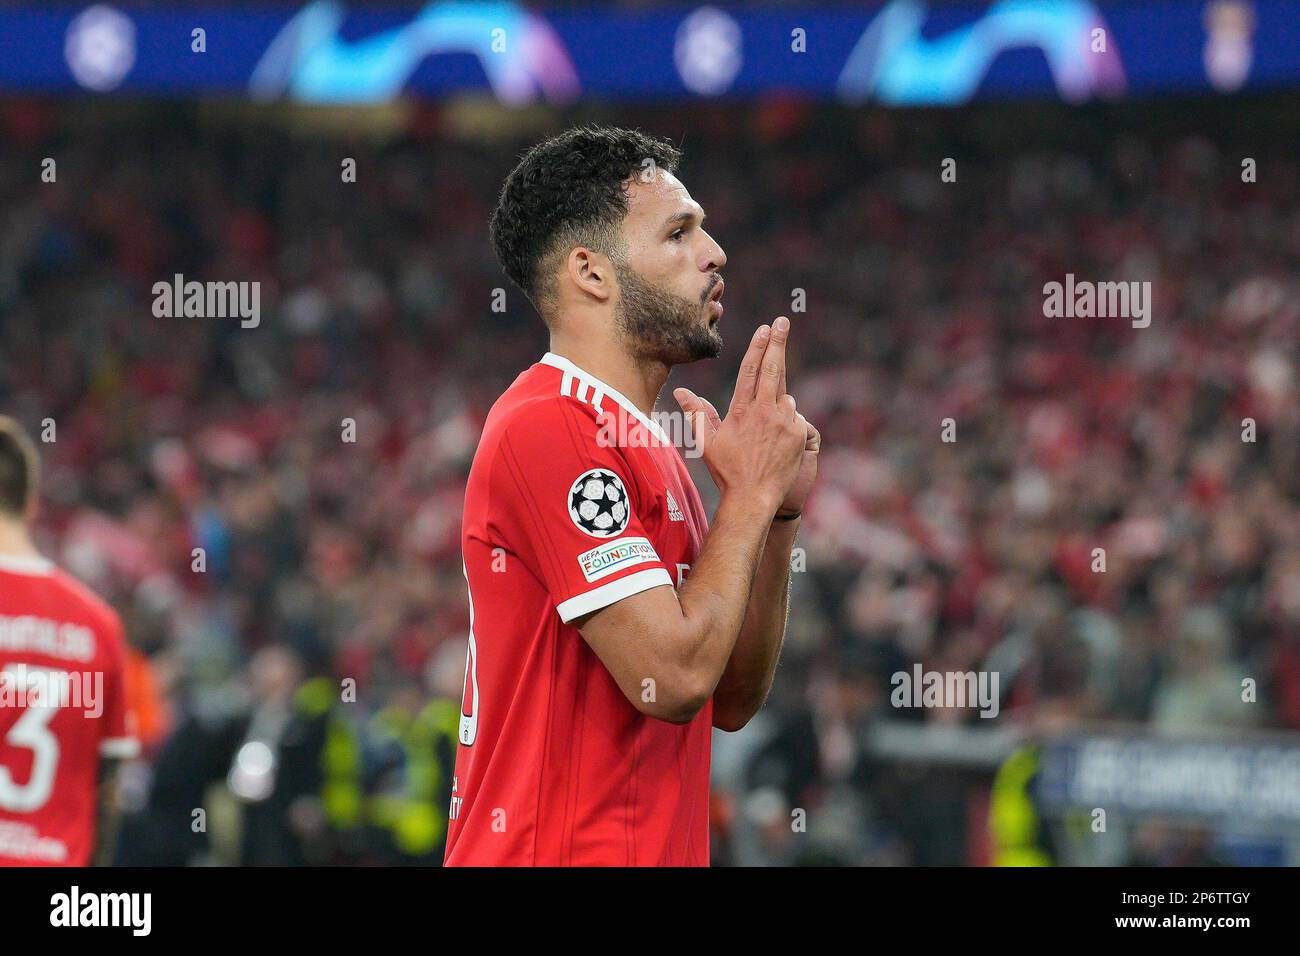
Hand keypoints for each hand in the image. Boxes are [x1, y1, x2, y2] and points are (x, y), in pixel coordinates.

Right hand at [674, 316, 809, 518]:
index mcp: (742, 409)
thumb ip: (697, 413)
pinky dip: (786, 418)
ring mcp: (785, 421)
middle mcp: (765, 411)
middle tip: (783, 322)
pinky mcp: (799, 433)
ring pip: (784, 395)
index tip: (765, 328)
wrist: (754, 497)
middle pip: (774, 368)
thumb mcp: (707, 442)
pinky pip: (794, 417)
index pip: (751, 369)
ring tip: (765, 419)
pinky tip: (776, 434)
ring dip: (778, 396)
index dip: (758, 346)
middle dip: (778, 342)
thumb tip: (681, 392)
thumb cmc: (727, 470)